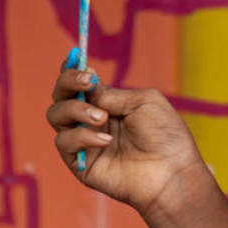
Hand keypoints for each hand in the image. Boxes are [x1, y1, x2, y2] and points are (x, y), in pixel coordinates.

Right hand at [46, 58, 207, 216]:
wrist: (171, 171)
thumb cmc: (165, 135)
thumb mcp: (144, 101)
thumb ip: (113, 94)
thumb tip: (89, 91)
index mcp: (108, 102)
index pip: (80, 83)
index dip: (72, 69)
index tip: (75, 57)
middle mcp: (91, 119)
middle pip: (61, 95)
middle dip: (68, 82)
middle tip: (87, 81)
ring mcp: (83, 140)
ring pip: (56, 115)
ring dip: (76, 110)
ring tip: (102, 117)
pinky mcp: (79, 162)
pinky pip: (64, 142)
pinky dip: (82, 136)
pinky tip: (106, 140)